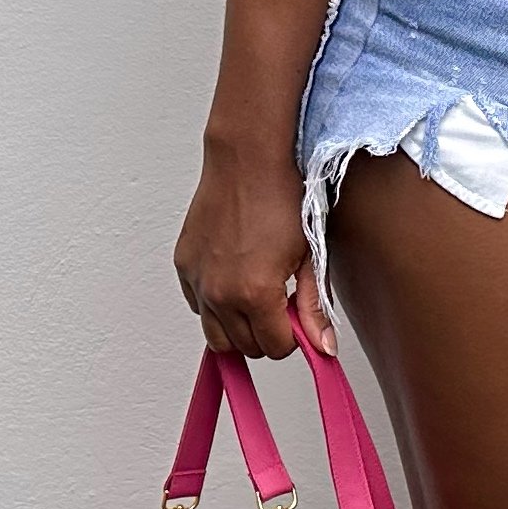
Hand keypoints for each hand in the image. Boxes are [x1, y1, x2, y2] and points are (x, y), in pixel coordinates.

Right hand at [173, 149, 333, 358]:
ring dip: (239, 327)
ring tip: (257, 296)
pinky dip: (215, 305)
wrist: (247, 160)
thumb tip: (323, 347)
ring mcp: (197, 280)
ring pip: (216, 336)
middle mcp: (220, 293)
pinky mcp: (184, 266)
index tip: (297, 315)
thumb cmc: (281, 198)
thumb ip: (314, 307)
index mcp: (255, 294)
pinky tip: (234, 280)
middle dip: (267, 334)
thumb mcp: (309, 255)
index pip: (276, 348)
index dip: (292, 337)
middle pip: (245, 347)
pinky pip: (197, 306)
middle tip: (280, 302)